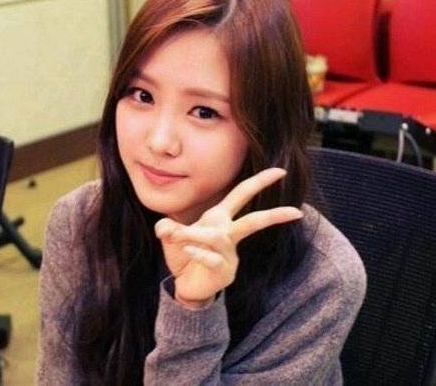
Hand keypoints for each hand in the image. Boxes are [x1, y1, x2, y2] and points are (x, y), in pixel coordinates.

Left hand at [154, 168, 302, 308]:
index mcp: (220, 218)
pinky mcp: (223, 272)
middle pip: (253, 220)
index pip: (241, 195)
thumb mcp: (172, 237)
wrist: (185, 285)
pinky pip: (211, 258)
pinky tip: (187, 251)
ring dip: (195, 234)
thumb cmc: (184, 254)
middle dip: (273, 214)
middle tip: (294, 208)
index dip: (259, 181)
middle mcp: (229, 234)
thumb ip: (167, 227)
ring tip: (177, 237)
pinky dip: (197, 253)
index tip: (280, 172)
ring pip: (219, 237)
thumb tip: (163, 229)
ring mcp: (229, 254)